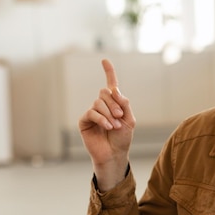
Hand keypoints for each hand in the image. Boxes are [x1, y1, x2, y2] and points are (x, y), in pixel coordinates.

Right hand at [78, 59, 135, 190]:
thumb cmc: (123, 138)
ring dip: (109, 113)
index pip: (111, 85)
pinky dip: (101, 118)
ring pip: (99, 102)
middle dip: (114, 103)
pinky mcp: (84, 121)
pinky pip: (91, 112)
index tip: (105, 60)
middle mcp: (102, 106)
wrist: (114, 154)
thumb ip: (124, 104)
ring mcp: (92, 112)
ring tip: (115, 126)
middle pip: (105, 92)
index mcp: (114, 104)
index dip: (109, 72)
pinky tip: (108, 126)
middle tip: (120, 117)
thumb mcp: (130, 120)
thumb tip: (115, 90)